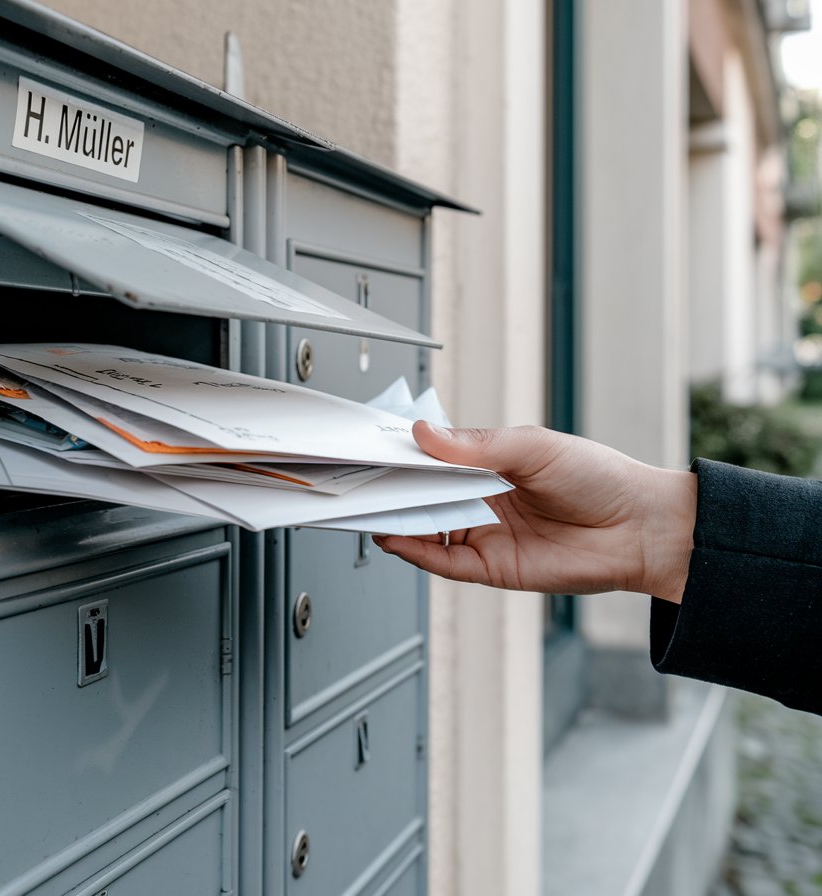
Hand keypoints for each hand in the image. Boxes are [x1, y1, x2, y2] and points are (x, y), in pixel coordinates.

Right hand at [374, 422, 695, 602]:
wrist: (642, 527)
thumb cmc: (599, 478)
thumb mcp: (533, 446)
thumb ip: (477, 446)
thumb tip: (426, 434)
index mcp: (489, 466)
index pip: (433, 462)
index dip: (404, 457)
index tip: (373, 449)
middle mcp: (482, 501)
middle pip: (424, 497)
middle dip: (391, 489)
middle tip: (360, 479)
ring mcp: (485, 535)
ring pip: (427, 529)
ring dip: (397, 520)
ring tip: (369, 508)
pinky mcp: (492, 568)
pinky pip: (444, 561)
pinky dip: (417, 552)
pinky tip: (396, 537)